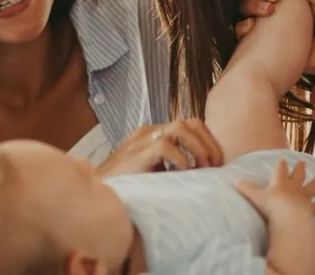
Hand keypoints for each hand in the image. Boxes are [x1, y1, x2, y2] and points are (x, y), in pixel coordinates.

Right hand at [94, 118, 223, 176]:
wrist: (98, 192)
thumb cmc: (127, 187)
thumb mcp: (155, 173)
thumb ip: (173, 167)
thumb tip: (203, 174)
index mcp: (153, 135)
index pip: (190, 125)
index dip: (208, 141)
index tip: (217, 163)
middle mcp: (149, 132)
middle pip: (190, 121)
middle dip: (208, 143)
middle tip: (214, 166)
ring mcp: (142, 139)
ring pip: (181, 127)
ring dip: (198, 148)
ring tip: (202, 168)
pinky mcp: (138, 151)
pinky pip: (166, 145)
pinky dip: (181, 159)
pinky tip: (183, 173)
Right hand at [236, 159, 314, 220]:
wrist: (288, 216)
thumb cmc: (272, 205)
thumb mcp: (256, 196)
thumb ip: (247, 188)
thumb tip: (236, 181)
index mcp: (280, 182)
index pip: (280, 170)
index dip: (281, 165)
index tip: (283, 159)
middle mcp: (293, 187)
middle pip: (298, 175)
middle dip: (299, 169)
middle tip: (303, 162)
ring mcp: (304, 197)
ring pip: (311, 187)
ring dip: (314, 183)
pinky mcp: (311, 208)